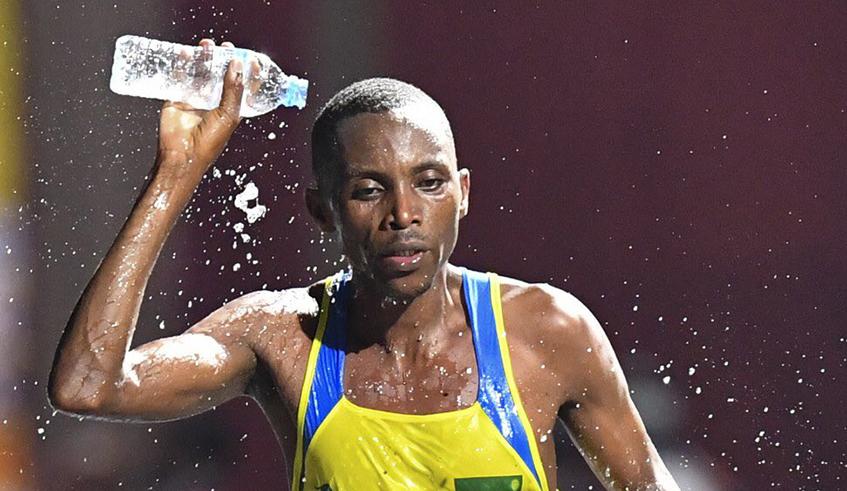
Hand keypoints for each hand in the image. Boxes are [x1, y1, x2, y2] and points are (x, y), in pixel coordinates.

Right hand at [156, 39, 245, 175]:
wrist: (182, 154)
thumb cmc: (209, 141)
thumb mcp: (229, 115)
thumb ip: (233, 90)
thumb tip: (238, 65)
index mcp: (230, 108)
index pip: (242, 86)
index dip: (249, 73)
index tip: (252, 59)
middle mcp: (213, 101)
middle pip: (220, 75)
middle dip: (223, 59)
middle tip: (226, 48)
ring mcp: (195, 98)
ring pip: (201, 72)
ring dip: (204, 57)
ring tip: (206, 45)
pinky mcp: (177, 96)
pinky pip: (180, 76)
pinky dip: (182, 63)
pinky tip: (186, 53)